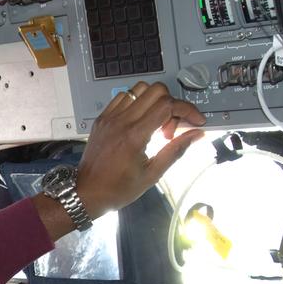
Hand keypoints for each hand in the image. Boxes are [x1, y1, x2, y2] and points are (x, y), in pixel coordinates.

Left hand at [75, 81, 206, 218]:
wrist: (86, 193)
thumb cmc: (117, 189)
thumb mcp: (152, 175)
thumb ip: (175, 151)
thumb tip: (196, 135)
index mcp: (134, 136)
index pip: (167, 105)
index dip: (187, 110)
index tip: (196, 121)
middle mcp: (121, 121)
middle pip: (156, 90)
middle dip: (172, 104)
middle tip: (171, 128)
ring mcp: (109, 117)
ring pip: (139, 89)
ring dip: (154, 101)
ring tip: (155, 124)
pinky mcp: (102, 118)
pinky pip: (123, 97)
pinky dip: (137, 102)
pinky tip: (140, 121)